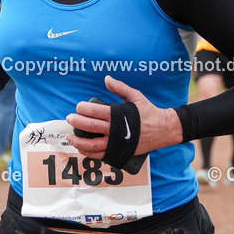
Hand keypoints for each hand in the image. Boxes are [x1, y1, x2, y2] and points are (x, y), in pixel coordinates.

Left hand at [66, 75, 182, 158]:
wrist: (164, 129)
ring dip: (79, 140)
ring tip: (70, 136)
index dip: (83, 109)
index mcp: (120, 115)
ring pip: (93, 145)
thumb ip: (120, 88)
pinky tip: (81, 148)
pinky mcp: (119, 152)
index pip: (96, 111)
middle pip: (91, 126)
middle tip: (69, 118)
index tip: (78, 107)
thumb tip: (107, 79)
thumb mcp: (136, 96)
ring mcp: (118, 143)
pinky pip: (100, 155)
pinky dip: (88, 152)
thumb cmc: (149, 112)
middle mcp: (117, 130)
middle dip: (77, 122)